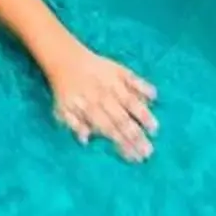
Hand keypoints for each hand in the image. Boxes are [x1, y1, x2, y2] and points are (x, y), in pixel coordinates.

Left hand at [49, 43, 156, 160]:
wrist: (64, 57)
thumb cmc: (65, 89)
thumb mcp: (62, 109)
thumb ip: (73, 125)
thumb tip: (85, 140)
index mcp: (88, 109)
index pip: (108, 130)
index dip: (122, 144)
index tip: (135, 158)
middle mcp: (102, 97)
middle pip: (121, 119)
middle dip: (136, 137)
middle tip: (149, 152)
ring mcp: (112, 83)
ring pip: (130, 100)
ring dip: (143, 114)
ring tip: (154, 129)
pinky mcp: (118, 70)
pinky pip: (133, 78)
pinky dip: (143, 86)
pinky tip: (154, 96)